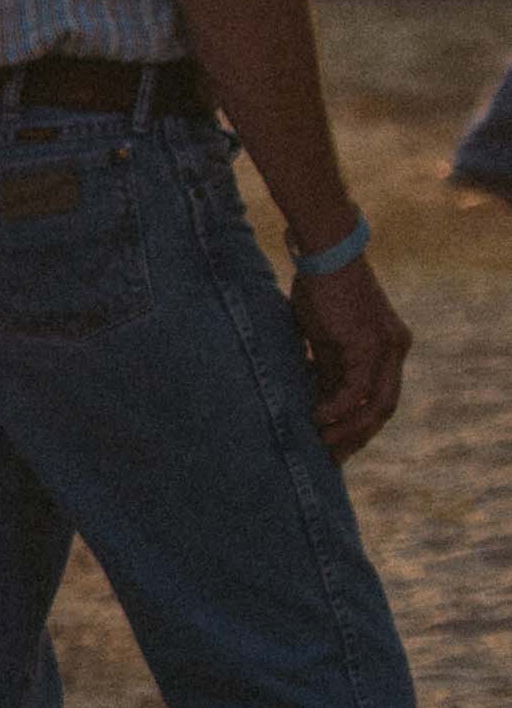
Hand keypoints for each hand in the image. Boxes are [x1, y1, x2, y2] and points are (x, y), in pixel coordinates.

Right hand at [301, 254, 412, 458]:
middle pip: (384, 409)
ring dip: (348, 430)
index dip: (359, 424)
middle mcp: (395, 350)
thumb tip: (312, 397)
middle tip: (330, 457)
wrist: (327, 250)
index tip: (334, 443)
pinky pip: (355, 390)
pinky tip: (314, 419)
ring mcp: (386, 348)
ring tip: (319, 445)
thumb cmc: (319, 284)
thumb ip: (325, 362)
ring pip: (375, 405)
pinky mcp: (367, 344)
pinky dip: (336, 409)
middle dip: (357, 436)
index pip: (379, 397)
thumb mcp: (324, 332)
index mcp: (389, 346)